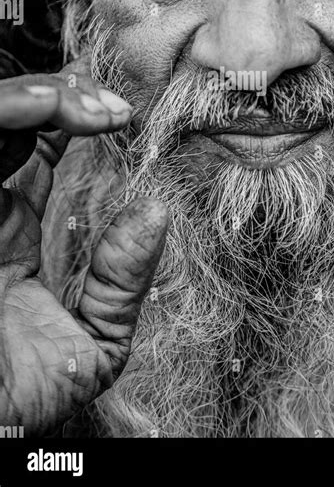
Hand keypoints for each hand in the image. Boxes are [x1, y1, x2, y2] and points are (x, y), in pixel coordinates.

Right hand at [0, 61, 166, 433]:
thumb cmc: (25, 398)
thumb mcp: (94, 338)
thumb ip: (124, 279)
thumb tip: (156, 211)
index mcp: (10, 234)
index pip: (35, 152)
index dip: (69, 114)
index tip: (116, 100)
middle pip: (12, 124)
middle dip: (61, 99)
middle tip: (111, 102)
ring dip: (36, 97)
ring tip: (85, 96)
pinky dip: (7, 113)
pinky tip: (44, 107)